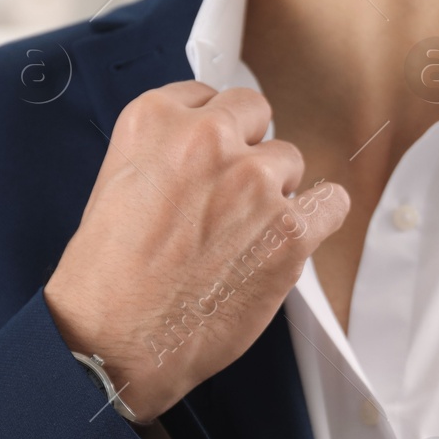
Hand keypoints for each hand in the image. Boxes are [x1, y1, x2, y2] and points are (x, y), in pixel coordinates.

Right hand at [45, 82, 349, 423]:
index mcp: (154, 121)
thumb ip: (165, 154)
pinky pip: (331, 203)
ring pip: (290, 159)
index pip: (209, 96)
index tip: (210, 159)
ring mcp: (253, 182)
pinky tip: (291, 241)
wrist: (114, 343)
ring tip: (242, 234)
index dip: (214, 133)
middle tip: (230, 196)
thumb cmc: (107, 279)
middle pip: (255, 113)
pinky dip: (318, 220)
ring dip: (275, 190)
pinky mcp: (289, 229)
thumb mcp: (119, 184)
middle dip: (246, 149)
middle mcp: (206, 140)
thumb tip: (209, 151)